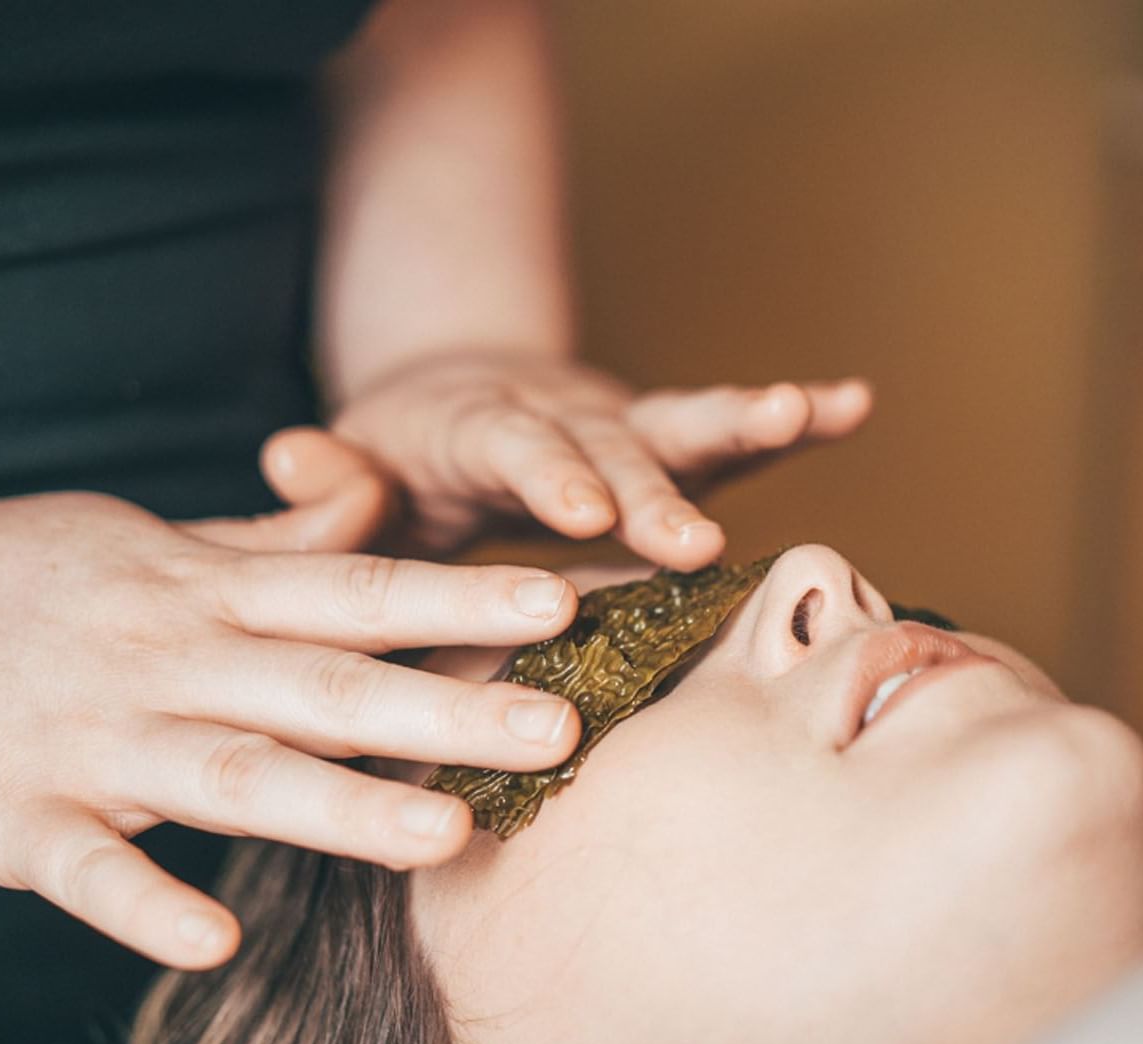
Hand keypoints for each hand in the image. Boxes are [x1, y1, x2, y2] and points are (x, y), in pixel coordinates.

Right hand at [0, 484, 581, 969]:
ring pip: (229, 776)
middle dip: (447, 707)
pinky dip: (145, 904)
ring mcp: (87, 740)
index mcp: (199, 590)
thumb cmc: (5, 576)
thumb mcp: (148, 538)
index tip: (566, 603)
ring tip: (446, 834)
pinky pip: (85, 868)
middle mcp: (162, 657)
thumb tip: (377, 506)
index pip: (354, 589)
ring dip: (339, 806)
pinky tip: (215, 942)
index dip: (460, 597)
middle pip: (323, 681)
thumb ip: (271, 541)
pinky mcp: (10, 819)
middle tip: (567, 725)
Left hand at [307, 348, 871, 567]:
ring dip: (744, 421)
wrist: (456, 404)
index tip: (582, 515)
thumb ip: (329, 482)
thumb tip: (287, 459)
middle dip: (653, 491)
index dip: (550, 477)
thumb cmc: (399, 463)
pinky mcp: (663, 443)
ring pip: (682, 422)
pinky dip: (794, 420)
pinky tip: (855, 404)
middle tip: (692, 541)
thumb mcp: (352, 467)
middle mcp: (559, 415)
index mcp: (477, 426)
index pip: (514, 449)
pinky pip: (729, 435)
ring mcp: (619, 426)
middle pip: (611, 446)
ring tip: (806, 410)